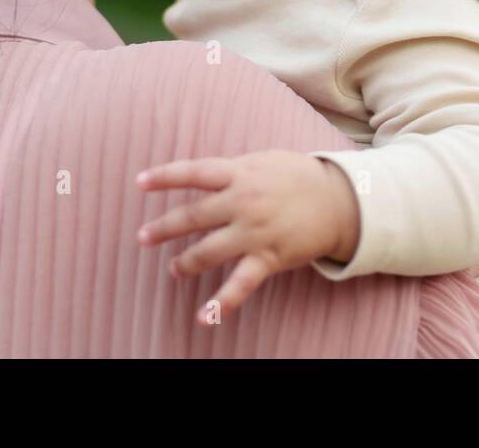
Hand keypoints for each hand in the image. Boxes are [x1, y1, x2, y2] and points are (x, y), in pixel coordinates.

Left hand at [136, 150, 360, 323]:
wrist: (339, 200)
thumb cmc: (298, 177)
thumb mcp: (264, 161)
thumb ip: (233, 170)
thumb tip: (202, 175)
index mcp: (240, 173)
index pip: (193, 172)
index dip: (164, 177)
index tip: (139, 183)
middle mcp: (243, 201)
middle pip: (193, 216)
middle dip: (163, 228)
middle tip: (143, 238)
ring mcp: (255, 231)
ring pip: (208, 251)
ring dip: (185, 262)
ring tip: (175, 269)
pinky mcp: (268, 257)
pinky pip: (241, 284)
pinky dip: (222, 303)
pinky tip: (204, 317)